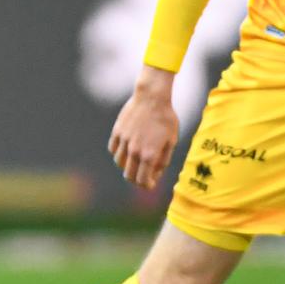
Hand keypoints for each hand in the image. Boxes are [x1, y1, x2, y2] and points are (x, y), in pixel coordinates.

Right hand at [108, 66, 178, 189]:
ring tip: (135, 160)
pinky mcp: (117, 132)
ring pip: (119, 163)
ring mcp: (123, 141)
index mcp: (149, 155)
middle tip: (142, 175)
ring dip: (127, 165)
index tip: (150, 184)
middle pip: (129, 175)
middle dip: (136, 179)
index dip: (147, 186)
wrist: (152, 98)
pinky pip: (113, 149)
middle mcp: (134, 151)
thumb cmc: (166, 119)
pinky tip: (126, 149)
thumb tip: (155, 173)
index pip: (142, 181)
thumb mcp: (171, 141)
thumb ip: (163, 160)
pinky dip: (118, 153)